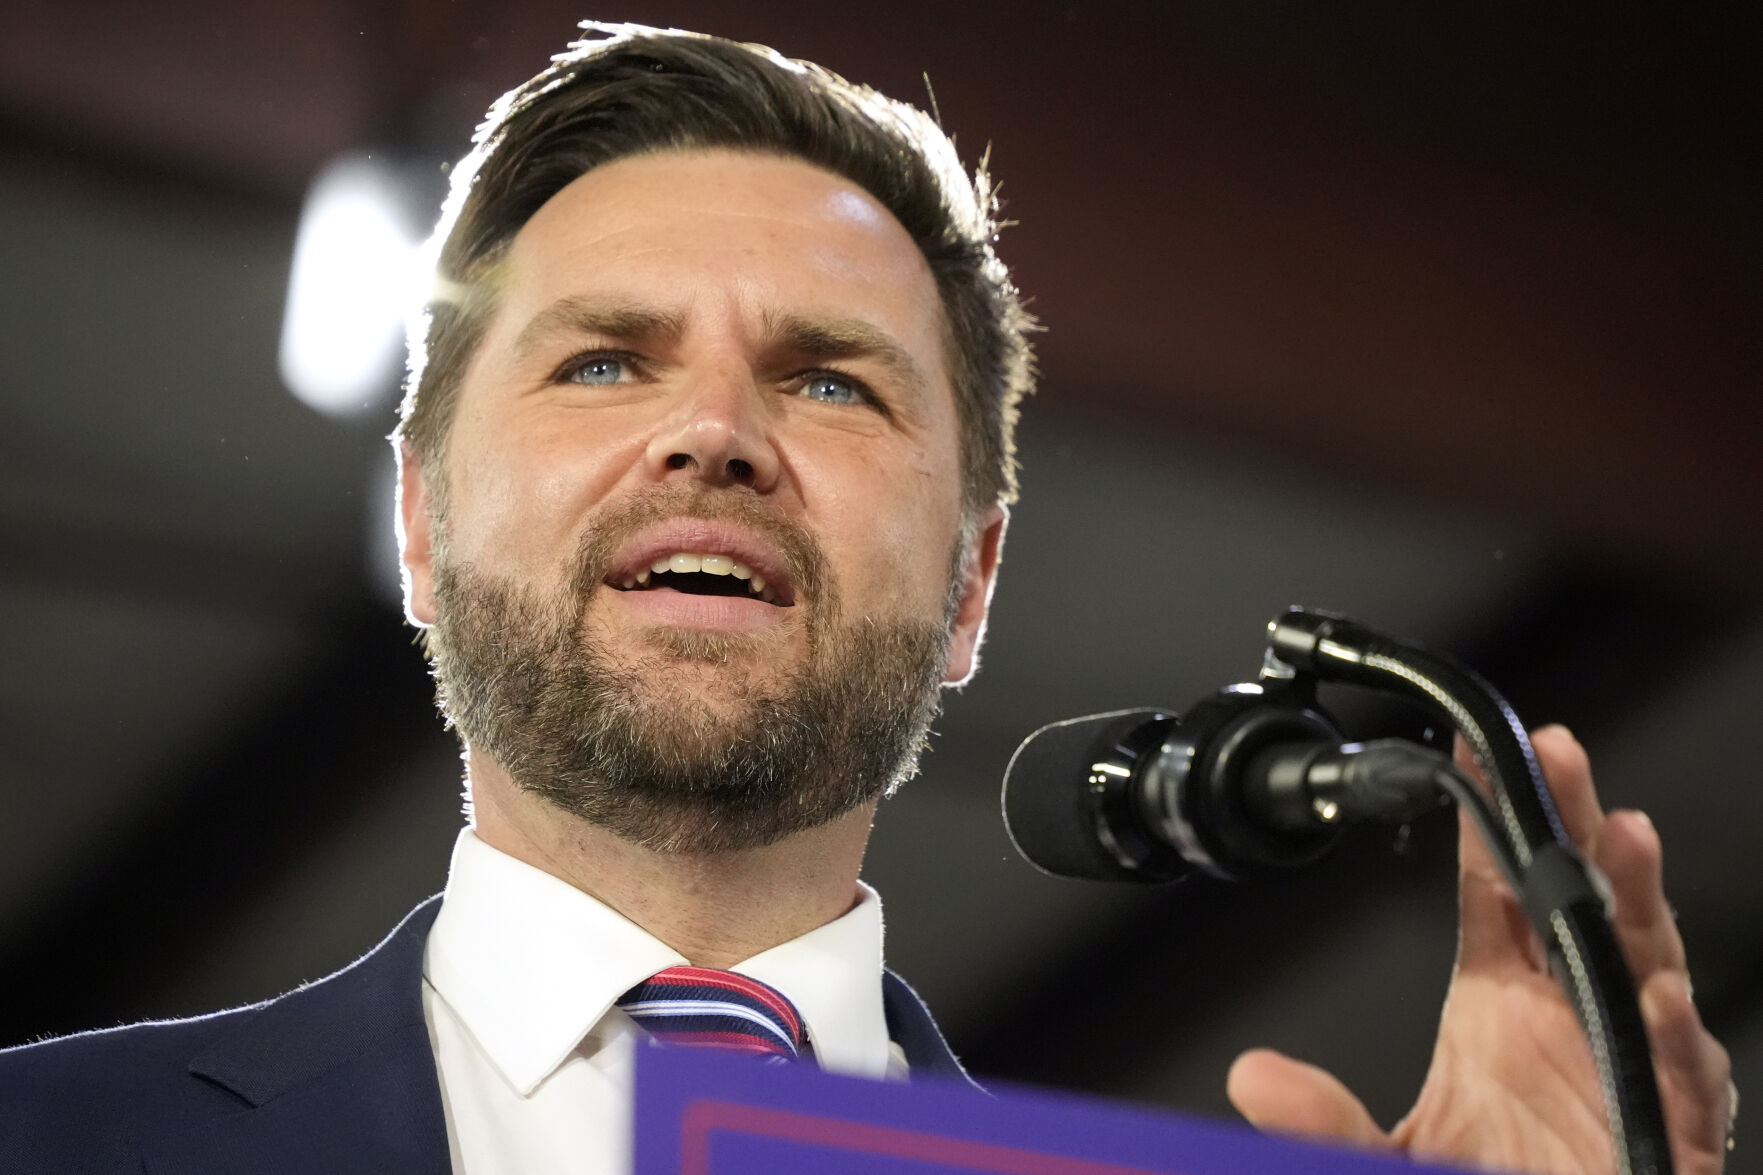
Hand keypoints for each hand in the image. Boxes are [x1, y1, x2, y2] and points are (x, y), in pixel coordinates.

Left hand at [1225, 726, 1733, 1173]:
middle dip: (1573, 826)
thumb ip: (1323, 1121)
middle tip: (1558, 756)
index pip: (1494, 893)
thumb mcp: (1386, 1159)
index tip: (1474, 754)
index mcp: (1499, 1009)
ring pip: (1642, 966)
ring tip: (1624, 837)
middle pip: (1575, 900)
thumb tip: (1254, 1074)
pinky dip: (1674, 1037)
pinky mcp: (1667, 1130)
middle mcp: (1564, 1021)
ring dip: (1637, 903)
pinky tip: (1658, 992)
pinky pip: (1680, 1076)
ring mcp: (1622, 1067)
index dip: (1489, 824)